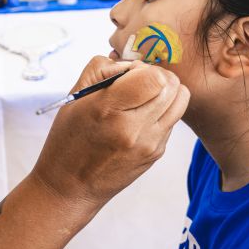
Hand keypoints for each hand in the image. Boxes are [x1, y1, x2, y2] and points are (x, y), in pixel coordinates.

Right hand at [30, 57, 189, 207]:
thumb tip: (129, 62)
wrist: (70, 186)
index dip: (143, 68)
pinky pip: (173, 119)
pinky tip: (140, 117)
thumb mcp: (74, 97)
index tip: (128, 74)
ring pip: (180, 100)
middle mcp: (133, 129)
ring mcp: (149, 144)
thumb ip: (101, 69)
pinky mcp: (156, 153)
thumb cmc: (68, 139)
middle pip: (172, 86)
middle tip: (137, 83)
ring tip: (144, 96)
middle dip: (157, 76)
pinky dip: (161, 110)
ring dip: (166, 91)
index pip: (154, 78)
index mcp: (109, 111)